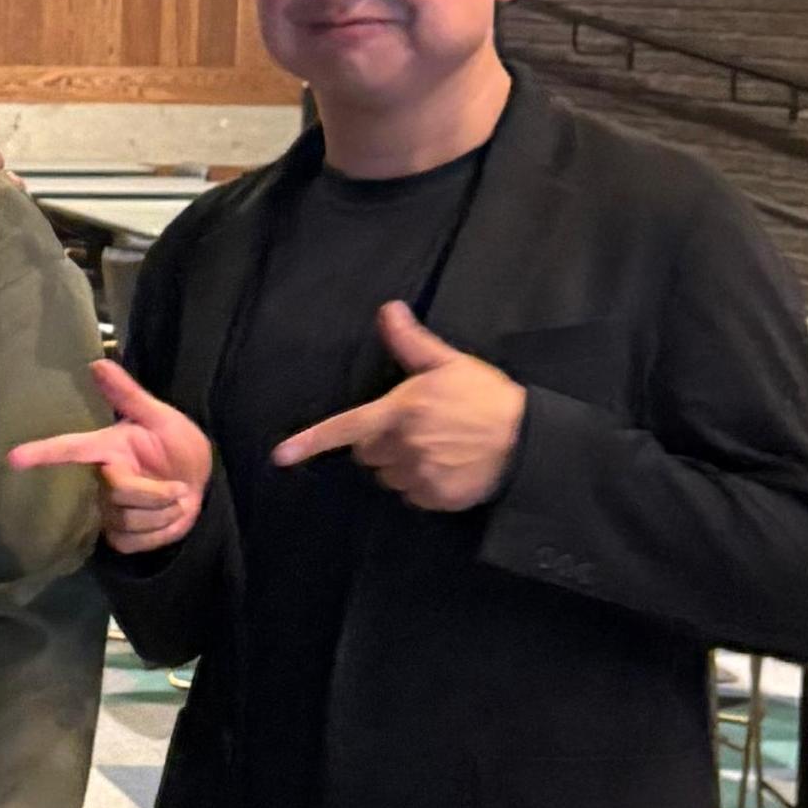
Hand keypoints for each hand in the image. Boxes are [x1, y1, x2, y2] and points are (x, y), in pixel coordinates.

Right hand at [8, 358, 212, 555]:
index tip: (13, 457)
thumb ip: (129, 395)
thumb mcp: (160, 417)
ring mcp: (108, 511)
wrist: (198, 482)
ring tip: (175, 500)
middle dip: (155, 492)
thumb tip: (98, 362)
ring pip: (127, 519)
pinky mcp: (119, 537)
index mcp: (107, 448)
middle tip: (179, 487)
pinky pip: (134, 541)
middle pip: (118, 491)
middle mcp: (101, 479)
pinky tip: (167, 519)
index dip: (42, 454)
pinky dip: (160, 532)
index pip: (70, 450)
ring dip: (163, 512)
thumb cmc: (177, 445)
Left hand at [271, 299, 524, 512]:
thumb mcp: (449, 363)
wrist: (527, 439)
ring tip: (435, 449)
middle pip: (367, 453)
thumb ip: (411, 342)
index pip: (344, 429)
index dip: (309, 443)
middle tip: (415, 429)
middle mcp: (402, 446)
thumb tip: (388, 310)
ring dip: (401, 465)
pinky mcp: (435, 498)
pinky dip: (423, 485)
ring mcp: (418, 475)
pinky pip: (413, 495)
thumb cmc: (486, 397)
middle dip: (381, 442)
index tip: (280, 457)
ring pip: (388, 477)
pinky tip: (447, 468)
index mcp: (398, 412)